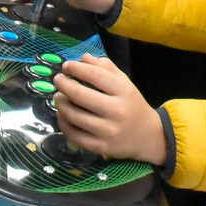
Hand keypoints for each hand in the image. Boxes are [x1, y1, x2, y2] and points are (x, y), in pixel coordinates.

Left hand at [53, 54, 167, 164]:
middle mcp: (117, 111)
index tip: (66, 66)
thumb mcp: (125, 83)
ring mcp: (108, 131)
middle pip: (80, 95)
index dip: (77, 68)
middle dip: (63, 85)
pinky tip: (62, 114)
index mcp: (124, 91)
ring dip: (60, 103)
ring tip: (58, 96)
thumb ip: (106, 68)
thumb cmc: (132, 105)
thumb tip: (83, 58)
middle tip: (58, 79)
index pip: (95, 75)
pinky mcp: (100, 147)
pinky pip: (74, 134)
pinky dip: (63, 122)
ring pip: (74, 115)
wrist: (147, 136)